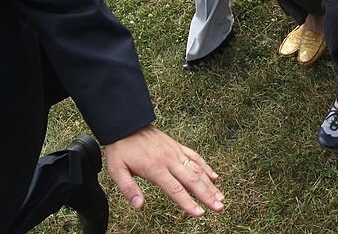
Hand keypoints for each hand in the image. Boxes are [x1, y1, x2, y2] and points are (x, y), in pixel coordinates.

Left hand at [104, 125, 223, 216]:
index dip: (188, 203)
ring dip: (210, 184)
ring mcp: (175, 152)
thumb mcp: (117, 170)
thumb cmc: (121, 148)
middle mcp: (169, 160)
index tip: (199, 213)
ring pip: (197, 169)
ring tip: (221, 197)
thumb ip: (128, 188)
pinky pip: (195, 156)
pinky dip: (206, 167)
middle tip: (219, 208)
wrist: (126, 124)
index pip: (176, 189)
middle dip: (207, 195)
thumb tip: (139, 205)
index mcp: (155, 168)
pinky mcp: (177, 146)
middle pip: (192, 180)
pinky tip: (214, 176)